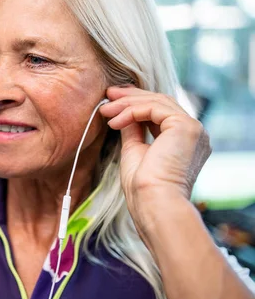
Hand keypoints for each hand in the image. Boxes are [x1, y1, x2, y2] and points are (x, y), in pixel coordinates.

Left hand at [99, 85, 211, 235]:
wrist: (153, 203)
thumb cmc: (143, 188)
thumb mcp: (135, 151)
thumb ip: (133, 130)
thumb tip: (123, 114)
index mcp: (184, 141)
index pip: (160, 111)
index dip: (136, 103)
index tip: (112, 101)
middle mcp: (193, 133)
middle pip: (160, 102)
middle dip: (131, 97)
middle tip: (107, 95)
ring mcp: (192, 128)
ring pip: (156, 102)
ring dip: (127, 103)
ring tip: (105, 110)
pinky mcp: (185, 126)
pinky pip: (153, 108)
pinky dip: (131, 111)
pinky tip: (114, 122)